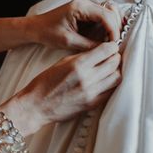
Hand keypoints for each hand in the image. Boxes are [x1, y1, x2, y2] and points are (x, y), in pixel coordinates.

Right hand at [0, 42, 120, 135]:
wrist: (36, 105)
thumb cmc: (44, 84)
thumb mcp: (60, 63)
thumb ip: (80, 58)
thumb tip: (96, 53)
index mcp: (77, 65)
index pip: (105, 51)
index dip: (111, 47)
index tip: (111, 47)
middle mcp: (87, 78)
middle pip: (114, 64)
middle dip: (115, 58)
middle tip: (112, 56)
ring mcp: (91, 92)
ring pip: (116, 78)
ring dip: (115, 71)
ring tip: (110, 69)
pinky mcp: (92, 104)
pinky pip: (111, 91)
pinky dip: (111, 84)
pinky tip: (106, 81)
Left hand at [26, 0, 122, 50]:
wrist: (35, 28)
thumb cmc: (47, 33)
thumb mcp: (68, 41)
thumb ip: (89, 44)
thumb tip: (108, 49)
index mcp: (79, 6)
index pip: (105, 15)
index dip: (113, 30)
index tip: (114, 45)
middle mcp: (84, 2)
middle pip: (110, 12)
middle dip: (115, 29)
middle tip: (114, 44)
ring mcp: (85, 5)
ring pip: (109, 14)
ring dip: (112, 27)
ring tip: (110, 41)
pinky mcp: (85, 11)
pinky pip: (102, 17)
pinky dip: (107, 26)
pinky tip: (105, 38)